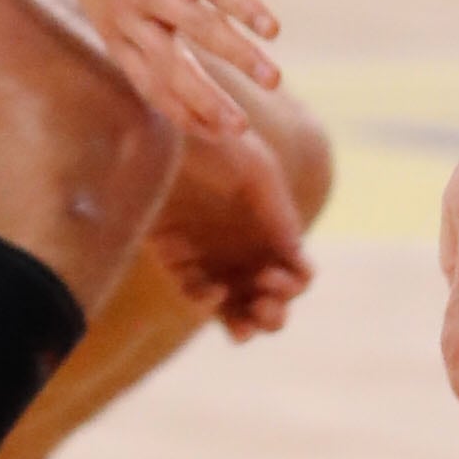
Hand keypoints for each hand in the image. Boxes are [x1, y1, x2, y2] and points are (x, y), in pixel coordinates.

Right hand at [6, 0, 278, 142]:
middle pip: (197, 29)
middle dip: (237, 56)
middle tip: (275, 79)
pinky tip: (206, 129)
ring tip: (239, 128)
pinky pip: (144, 81)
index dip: (244, 7)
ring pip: (166, 68)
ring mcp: (127, 20)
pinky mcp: (113, 39)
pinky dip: (173, 108)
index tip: (273, 30)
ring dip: (203, 100)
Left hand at [149, 113, 313, 339]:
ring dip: (246, 325)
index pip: (297, 273)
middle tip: (264, 303)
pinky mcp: (176, 262)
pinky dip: (208, 304)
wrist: (161, 133)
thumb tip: (297, 257)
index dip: (294, 284)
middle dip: (274, 315)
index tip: (274, 275)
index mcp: (272, 232)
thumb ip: (279, 215)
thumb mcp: (258, 171)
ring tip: (244, 325)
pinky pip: (196, 298)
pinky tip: (214, 290)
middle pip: (271, 303)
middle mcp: (245, 251)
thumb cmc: (216, 144)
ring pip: (235, 312)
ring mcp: (211, 260)